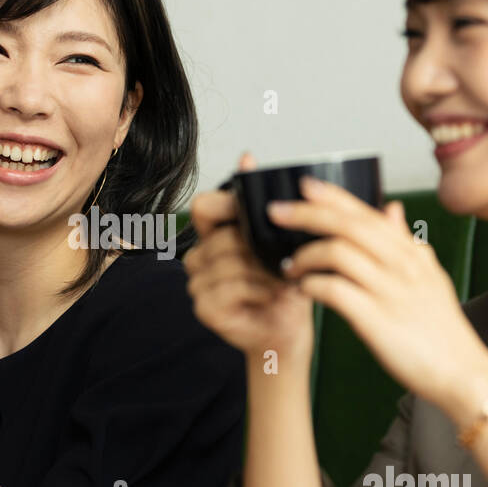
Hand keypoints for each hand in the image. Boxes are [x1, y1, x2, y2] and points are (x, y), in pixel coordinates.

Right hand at [185, 152, 313, 363]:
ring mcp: (198, 285)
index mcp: (214, 235)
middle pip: (223, 236)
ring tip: (286, 277)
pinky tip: (274, 295)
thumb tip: (247, 157)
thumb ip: (263, 200)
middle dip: (260, 247)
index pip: (203, 206)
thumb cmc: (286, 284)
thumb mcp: (282, 237)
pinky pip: (231, 287)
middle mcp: (199, 258)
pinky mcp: (205, 309)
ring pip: (229, 261)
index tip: (254, 216)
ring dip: (265, 270)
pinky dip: (259, 289)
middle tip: (286, 259)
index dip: (227, 205)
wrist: (289, 329)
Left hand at [272, 175, 487, 412]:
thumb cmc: (440, 328)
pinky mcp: (375, 319)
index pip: (367, 213)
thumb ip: (405, 241)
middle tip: (276, 212)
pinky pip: (334, 290)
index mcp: (411, 253)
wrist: (461, 373)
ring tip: (290, 266)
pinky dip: (312, 285)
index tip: (305, 185)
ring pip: (337, 252)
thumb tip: (391, 207)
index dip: (334, 196)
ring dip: (305, 255)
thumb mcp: (428, 276)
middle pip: (348, 225)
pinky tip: (303, 290)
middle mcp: (402, 265)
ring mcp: (389, 291)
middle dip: (307, 213)